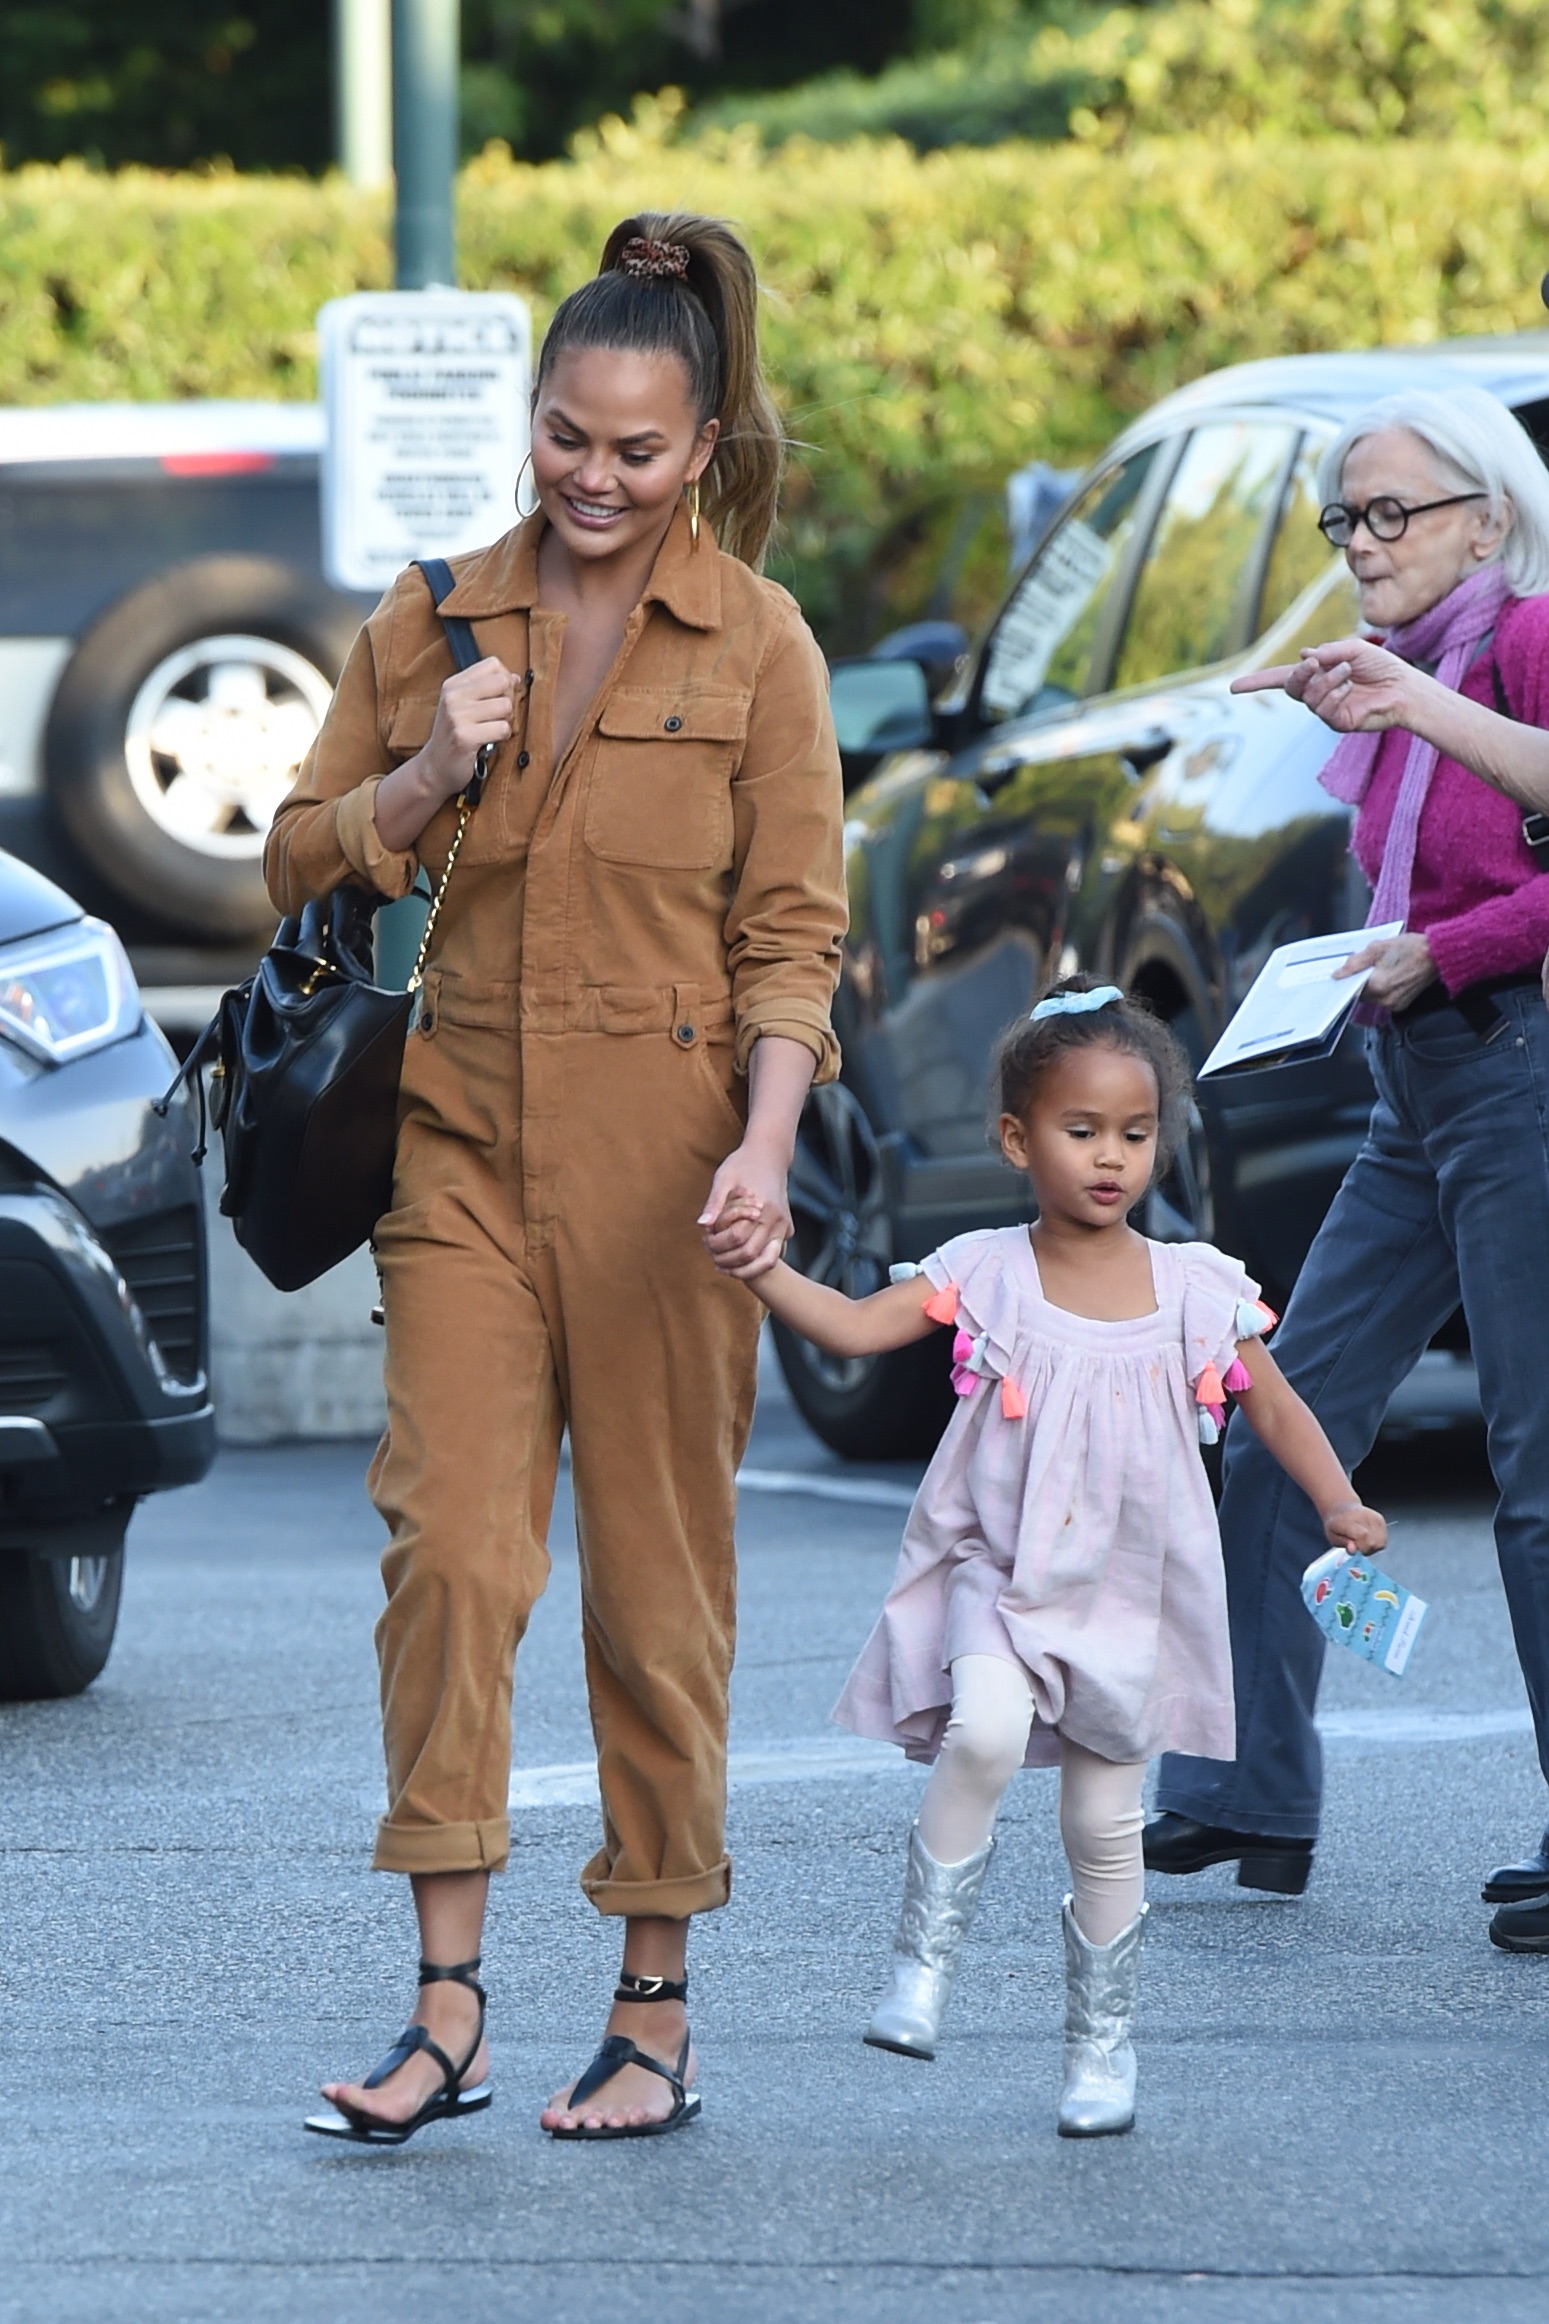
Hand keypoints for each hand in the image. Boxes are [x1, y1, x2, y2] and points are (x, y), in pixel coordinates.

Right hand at [419, 657, 517, 807]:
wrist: (434, 768)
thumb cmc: (454, 736)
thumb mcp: (462, 706)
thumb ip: (486, 689)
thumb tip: (515, 678)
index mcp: (453, 684)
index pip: (493, 664)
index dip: (505, 679)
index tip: (499, 696)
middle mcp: (453, 696)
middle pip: (502, 681)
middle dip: (509, 698)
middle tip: (498, 715)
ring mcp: (457, 716)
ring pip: (505, 706)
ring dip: (506, 720)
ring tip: (493, 728)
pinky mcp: (465, 737)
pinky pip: (503, 728)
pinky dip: (503, 736)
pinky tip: (491, 741)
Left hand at [698, 1144, 792, 1280]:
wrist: (769, 1156)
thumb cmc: (742, 1165)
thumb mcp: (723, 1179)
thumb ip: (714, 1203)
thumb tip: (702, 1225)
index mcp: (762, 1207)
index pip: (737, 1239)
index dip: (718, 1245)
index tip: (705, 1240)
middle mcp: (777, 1220)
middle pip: (751, 1255)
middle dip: (728, 1261)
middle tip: (712, 1256)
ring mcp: (785, 1227)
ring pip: (766, 1262)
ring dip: (743, 1268)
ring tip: (723, 1265)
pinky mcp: (786, 1230)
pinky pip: (772, 1255)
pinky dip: (754, 1261)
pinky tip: (736, 1256)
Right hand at [1232, 637, 1420, 735]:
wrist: (1405, 688)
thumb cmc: (1382, 667)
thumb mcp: (1353, 650)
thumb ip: (1328, 652)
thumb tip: (1303, 655)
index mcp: (1318, 674)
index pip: (1282, 678)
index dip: (1257, 682)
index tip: (1232, 687)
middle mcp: (1318, 693)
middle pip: (1291, 686)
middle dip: (1298, 675)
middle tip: (1313, 663)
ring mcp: (1326, 710)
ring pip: (1309, 696)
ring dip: (1326, 679)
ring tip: (1347, 671)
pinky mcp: (1338, 722)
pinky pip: (1324, 708)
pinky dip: (1335, 692)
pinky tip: (1350, 687)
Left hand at [1322, 1500, 1387, 1554]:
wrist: (1343, 1509)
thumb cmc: (1336, 1524)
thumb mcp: (1332, 1536)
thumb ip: (1344, 1543)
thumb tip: (1353, 1550)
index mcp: (1349, 1520)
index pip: (1363, 1536)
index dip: (1360, 1547)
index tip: (1353, 1549)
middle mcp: (1364, 1516)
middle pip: (1373, 1542)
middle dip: (1365, 1549)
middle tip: (1356, 1545)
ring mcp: (1375, 1518)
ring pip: (1381, 1543)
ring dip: (1372, 1547)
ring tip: (1362, 1542)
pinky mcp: (1381, 1520)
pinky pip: (1383, 1540)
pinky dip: (1376, 1543)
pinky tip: (1368, 1539)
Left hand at [1333, 931, 1436, 1009]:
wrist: (1436, 955)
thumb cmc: (1412, 948)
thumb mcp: (1378, 947)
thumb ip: (1355, 962)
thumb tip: (1339, 973)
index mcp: (1378, 985)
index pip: (1350, 988)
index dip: (1347, 979)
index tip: (1346, 973)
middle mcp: (1385, 999)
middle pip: (1360, 995)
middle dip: (1359, 982)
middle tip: (1368, 967)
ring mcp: (1394, 1004)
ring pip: (1371, 998)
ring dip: (1370, 987)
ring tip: (1381, 970)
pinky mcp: (1401, 1006)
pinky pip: (1382, 1000)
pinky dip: (1381, 991)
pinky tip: (1388, 977)